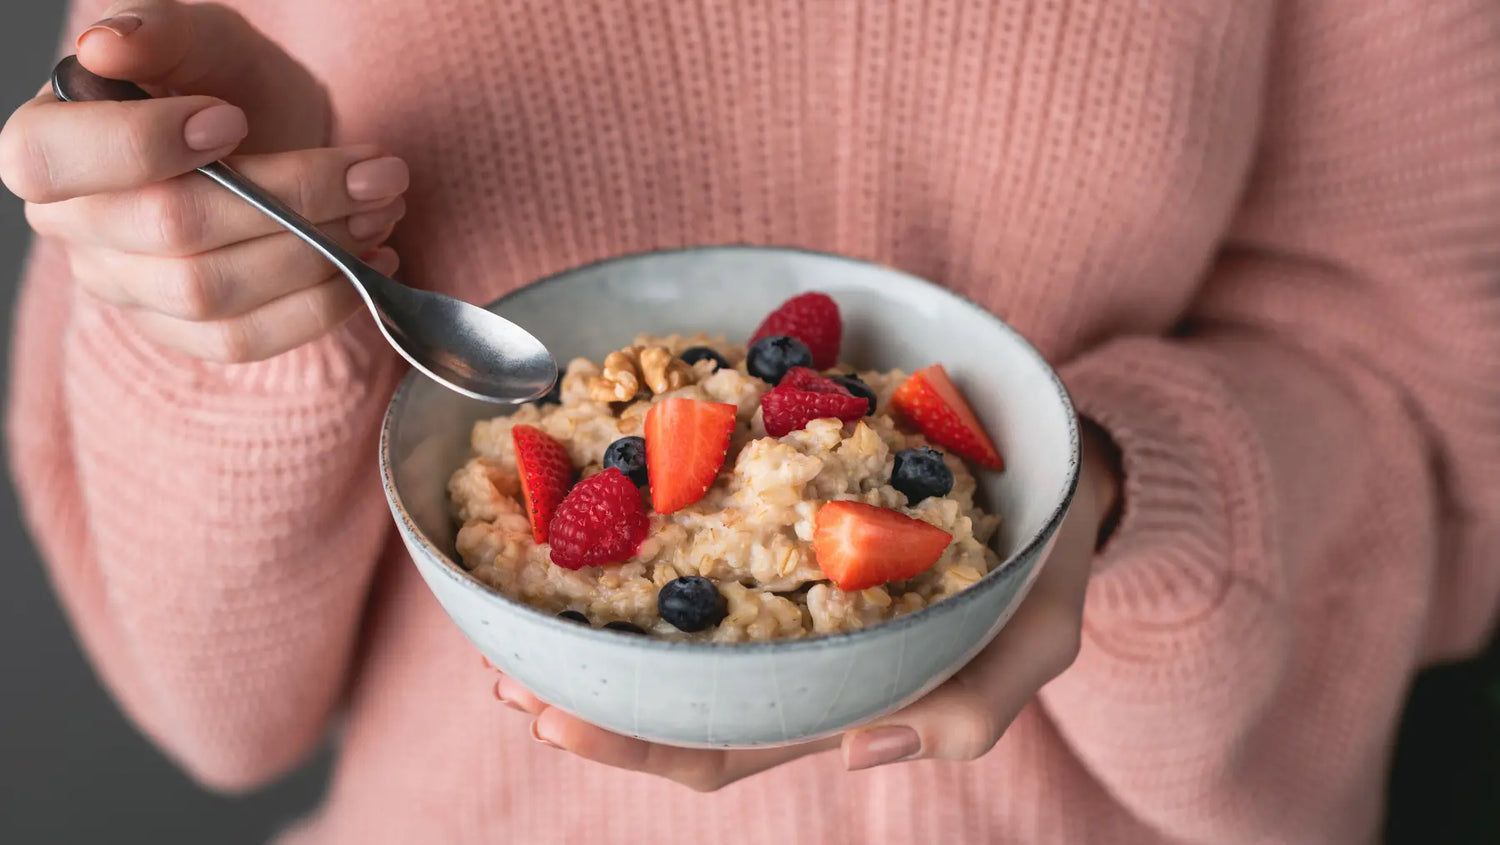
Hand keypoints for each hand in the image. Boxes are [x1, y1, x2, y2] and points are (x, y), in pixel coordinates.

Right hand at [0, 0, 408, 362]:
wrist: (265, 140)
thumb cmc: (221, 81)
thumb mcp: (202, 37)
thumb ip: (158, 27)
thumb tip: (107, 45)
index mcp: (47, 140)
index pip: (51, 161)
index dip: (143, 145)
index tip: (231, 120)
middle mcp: (73, 226)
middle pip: (168, 229)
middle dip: (289, 197)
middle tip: (374, 170)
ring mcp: (127, 288)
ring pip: (212, 293)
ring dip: (318, 253)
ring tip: (383, 208)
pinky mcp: (182, 332)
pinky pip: (244, 341)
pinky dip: (321, 307)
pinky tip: (370, 263)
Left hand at [487, 420, 1122, 790]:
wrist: (1049, 470)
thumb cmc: (1041, 566)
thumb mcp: (1038, 639)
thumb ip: (975, 704)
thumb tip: (861, 752)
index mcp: (836, 695)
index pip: (723, 743)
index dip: (636, 745)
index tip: (555, 720)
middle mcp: (787, 650)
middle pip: (667, 694)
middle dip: (581, 692)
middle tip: (505, 669)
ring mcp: (774, 585)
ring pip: (665, 624)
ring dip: (585, 622)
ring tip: (506, 604)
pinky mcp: (769, 516)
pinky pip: (688, 531)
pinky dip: (627, 528)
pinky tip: (575, 506)